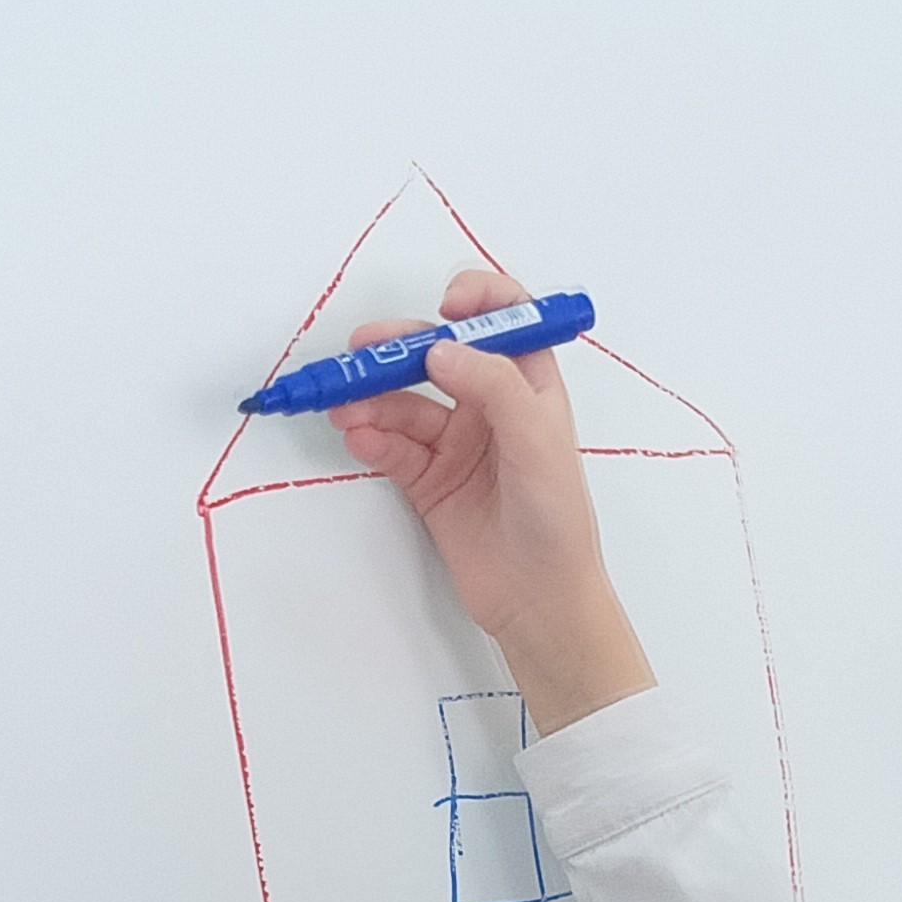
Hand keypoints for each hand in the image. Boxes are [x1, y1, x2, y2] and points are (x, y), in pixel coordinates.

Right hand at [326, 270, 651, 732]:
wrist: (540, 601)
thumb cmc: (557, 520)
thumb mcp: (538, 443)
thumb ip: (494, 387)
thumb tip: (441, 348)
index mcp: (530, 386)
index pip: (505, 319)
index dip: (478, 300)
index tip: (447, 306)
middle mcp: (491, 407)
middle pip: (437, 357)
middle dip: (397, 350)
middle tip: (360, 352)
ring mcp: (457, 443)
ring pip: (404, 404)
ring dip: (372, 400)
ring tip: (345, 407)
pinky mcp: (429, 481)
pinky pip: (392, 446)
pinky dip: (371, 438)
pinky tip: (357, 437)